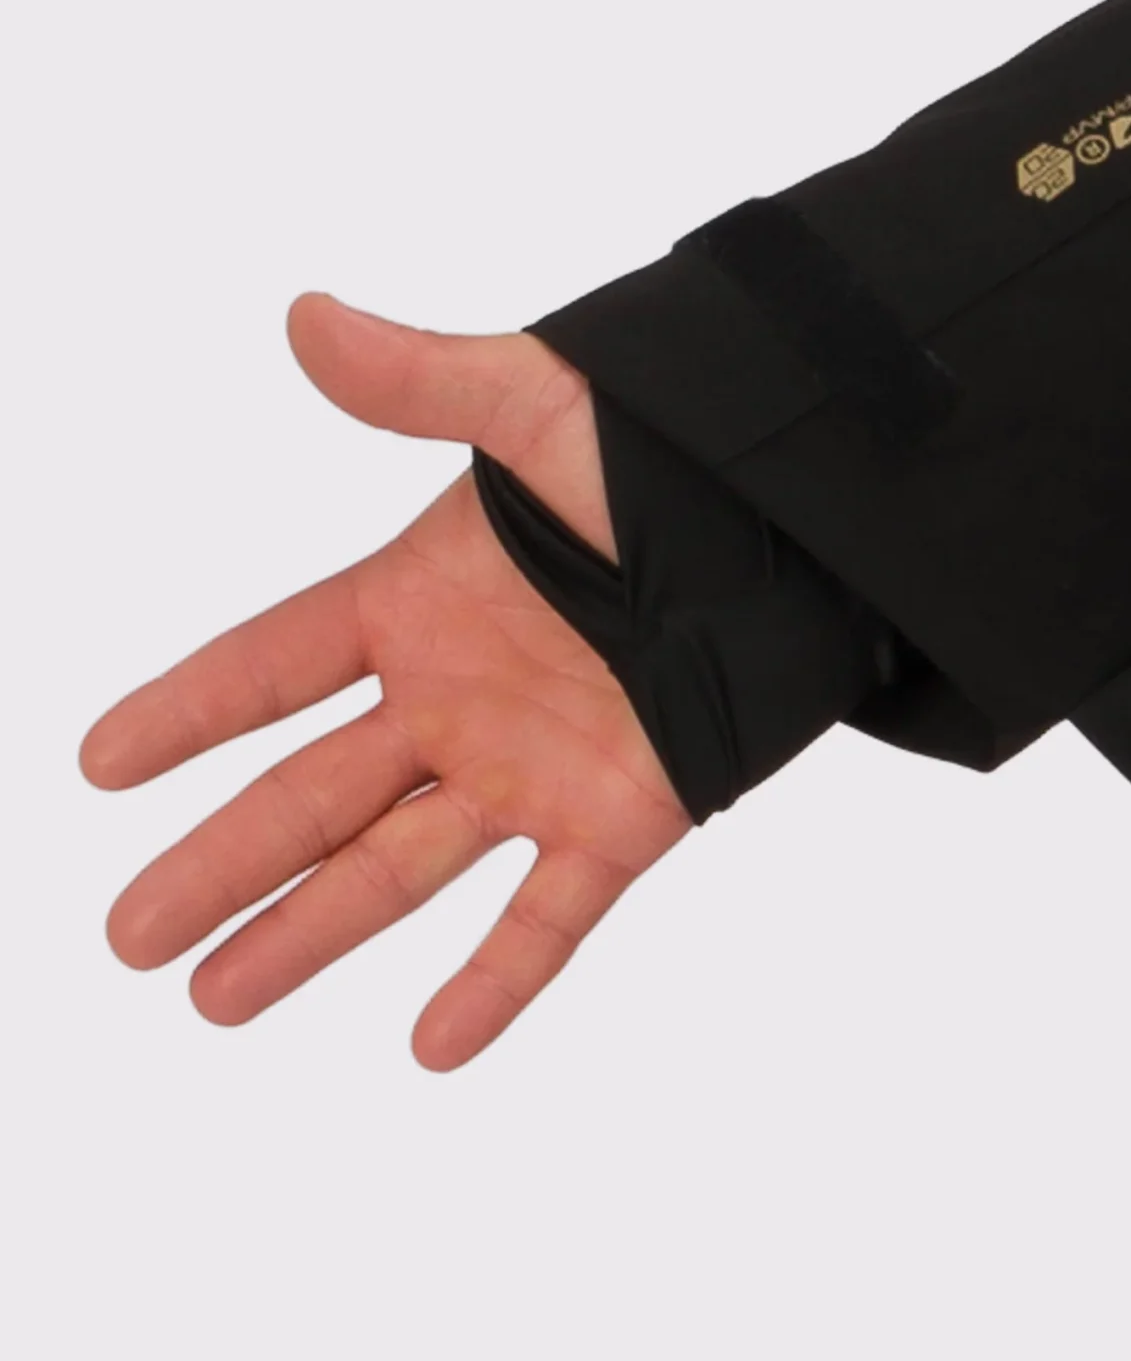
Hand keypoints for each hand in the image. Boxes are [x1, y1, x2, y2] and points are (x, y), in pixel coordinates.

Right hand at [81, 294, 690, 1069]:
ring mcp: (530, 768)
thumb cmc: (670, 454)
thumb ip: (423, 381)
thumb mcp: (539, 409)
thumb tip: (305, 316)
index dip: (186, 710)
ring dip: (310, 935)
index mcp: (419, 599)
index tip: (98, 763)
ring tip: (216, 1000)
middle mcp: (455, 698)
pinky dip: (497, 982)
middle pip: (308, 796)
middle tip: (126, 936)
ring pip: (396, 870)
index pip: (272, 665)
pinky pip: (548, 918)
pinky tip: (431, 1045)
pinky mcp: (619, 820)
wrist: (803, 526)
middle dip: (218, 863)